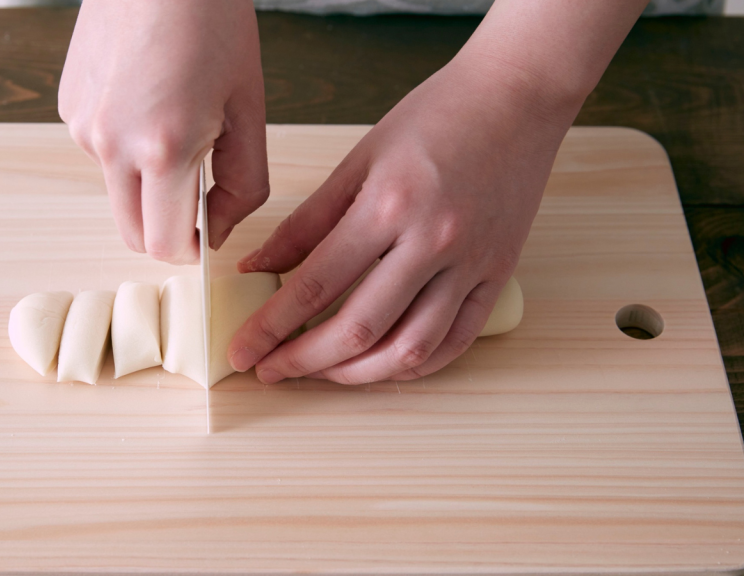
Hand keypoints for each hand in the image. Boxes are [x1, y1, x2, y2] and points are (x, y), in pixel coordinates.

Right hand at [58, 0, 268, 263]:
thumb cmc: (213, 23)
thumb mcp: (248, 108)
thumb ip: (243, 184)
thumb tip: (217, 230)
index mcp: (162, 149)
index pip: (166, 245)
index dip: (191, 252)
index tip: (208, 236)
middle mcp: (110, 145)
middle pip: (132, 233)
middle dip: (167, 231)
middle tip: (199, 197)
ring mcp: (82, 127)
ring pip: (117, 193)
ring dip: (146, 186)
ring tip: (176, 125)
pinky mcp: (69, 108)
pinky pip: (101, 154)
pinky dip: (125, 149)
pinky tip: (147, 101)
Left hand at [228, 55, 579, 383]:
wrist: (517, 96)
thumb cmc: (436, 117)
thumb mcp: (359, 158)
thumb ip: (307, 222)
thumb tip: (258, 267)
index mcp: (388, 205)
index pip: (315, 284)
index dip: (272, 326)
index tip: (244, 350)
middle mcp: (432, 241)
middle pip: (359, 328)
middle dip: (304, 361)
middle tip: (270, 370)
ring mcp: (472, 264)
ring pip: (411, 349)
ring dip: (358, 374)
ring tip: (322, 372)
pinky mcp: (499, 275)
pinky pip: (457, 341)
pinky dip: (416, 365)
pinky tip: (382, 365)